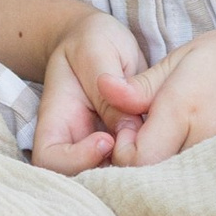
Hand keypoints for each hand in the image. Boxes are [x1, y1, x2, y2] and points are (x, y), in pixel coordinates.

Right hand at [31, 11, 149, 172]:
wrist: (100, 38)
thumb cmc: (90, 39)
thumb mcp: (96, 50)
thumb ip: (108, 86)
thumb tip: (126, 127)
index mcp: (57, 119)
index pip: (51, 159)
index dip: (76, 160)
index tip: (107, 140)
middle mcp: (74, 140)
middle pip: (81, 177)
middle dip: (112, 171)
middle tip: (141, 145)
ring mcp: (98, 145)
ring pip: (110, 176)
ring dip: (134, 167)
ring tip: (156, 140)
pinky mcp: (122, 144)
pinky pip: (131, 163)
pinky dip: (147, 158)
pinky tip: (164, 139)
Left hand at [110, 17, 215, 168]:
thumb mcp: (176, 60)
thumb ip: (138, 85)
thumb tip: (103, 88)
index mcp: (184, 108)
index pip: (137, 158)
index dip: (125, 148)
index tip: (132, 126)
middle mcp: (206, 138)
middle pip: (154, 177)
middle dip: (141, 162)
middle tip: (148, 135)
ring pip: (177, 183)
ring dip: (163, 169)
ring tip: (169, 139)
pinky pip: (199, 181)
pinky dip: (185, 173)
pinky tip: (186, 149)